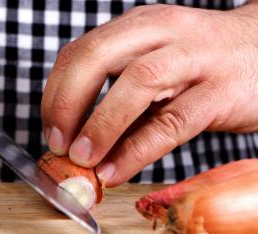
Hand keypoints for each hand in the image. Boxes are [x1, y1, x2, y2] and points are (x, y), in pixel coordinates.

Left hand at [41, 3, 257, 185]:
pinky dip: (137, 150)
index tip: (49, 129)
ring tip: (81, 160)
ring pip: (137, 83)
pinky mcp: (220, 91)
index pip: (80, 51)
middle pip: (98, 56)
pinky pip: (172, 122)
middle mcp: (161, 32)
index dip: (56, 93)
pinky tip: (116, 171)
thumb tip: (78, 147)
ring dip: (100, 125)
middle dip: (67, 103)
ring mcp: (194, 58)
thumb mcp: (153, 69)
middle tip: (57, 144)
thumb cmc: (199, 65)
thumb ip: (118, 104)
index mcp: (137, 27)